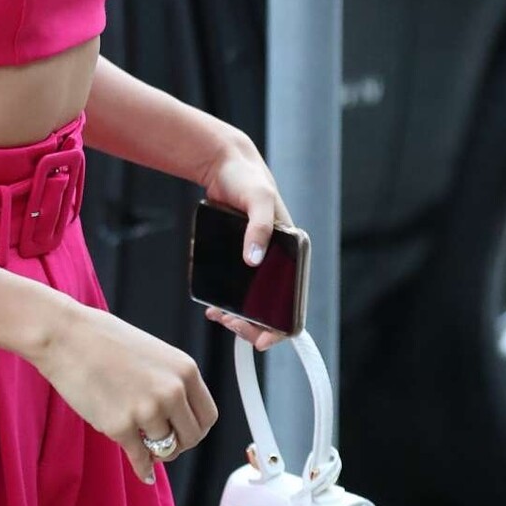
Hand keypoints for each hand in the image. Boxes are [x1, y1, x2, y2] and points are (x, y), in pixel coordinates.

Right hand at [37, 302, 218, 485]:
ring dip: (155, 452)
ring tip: (140, 442)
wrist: (66, 336)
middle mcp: (172, 391)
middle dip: (177, 444)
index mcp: (185, 370)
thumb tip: (178, 417)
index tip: (182, 432)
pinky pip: (141, 459)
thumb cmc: (104, 340)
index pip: (207, 415)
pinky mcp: (121, 426)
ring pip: (165, 450)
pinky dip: (143, 468)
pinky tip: (144, 472)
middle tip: (162, 443)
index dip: (194, 428)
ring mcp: (147, 410)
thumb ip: (171, 383)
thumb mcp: (154, 355)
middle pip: (191, 437)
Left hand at [199, 136, 294, 352]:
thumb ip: (260, 227)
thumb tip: (254, 260)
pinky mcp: (239, 257)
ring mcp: (258, 261)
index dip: (279, 326)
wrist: (223, 165)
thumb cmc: (248, 179)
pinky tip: (212, 304)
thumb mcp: (258, 200)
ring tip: (218, 315)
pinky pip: (236, 288)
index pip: (293, 300)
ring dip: (237, 316)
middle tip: (228, 323)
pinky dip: (225, 300)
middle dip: (251, 323)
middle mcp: (278, 261)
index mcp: (293, 252)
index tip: (260, 340)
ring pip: (252, 302)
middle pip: (271, 308)